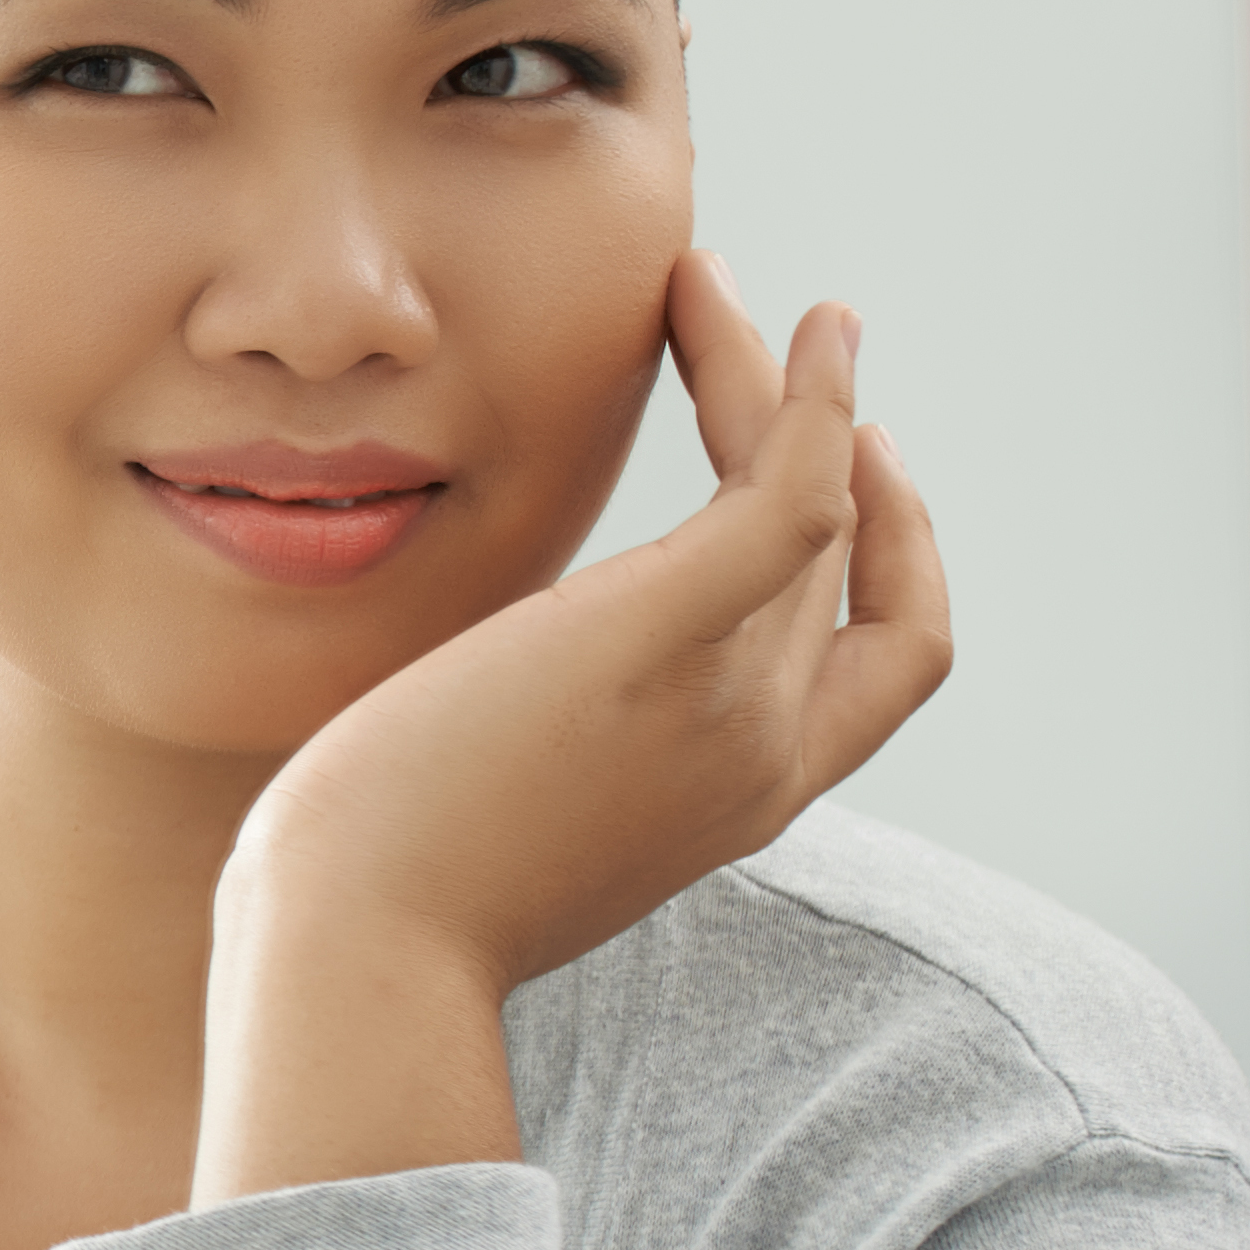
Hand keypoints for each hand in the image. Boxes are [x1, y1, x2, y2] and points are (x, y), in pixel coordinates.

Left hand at [192, 260, 954, 1202]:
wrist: (358, 964)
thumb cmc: (374, 911)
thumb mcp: (498, 829)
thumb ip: (538, 762)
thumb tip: (472, 714)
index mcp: (731, 802)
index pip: (874, 671)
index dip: (892, 559)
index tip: (853, 473)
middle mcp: (764, 754)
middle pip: (844, 565)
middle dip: (830, 447)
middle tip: (798, 353)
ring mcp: (730, 697)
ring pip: (813, 503)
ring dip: (783, 384)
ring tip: (707, 286)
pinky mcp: (666, 632)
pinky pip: (788, 485)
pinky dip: (805, 396)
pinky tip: (796, 325)